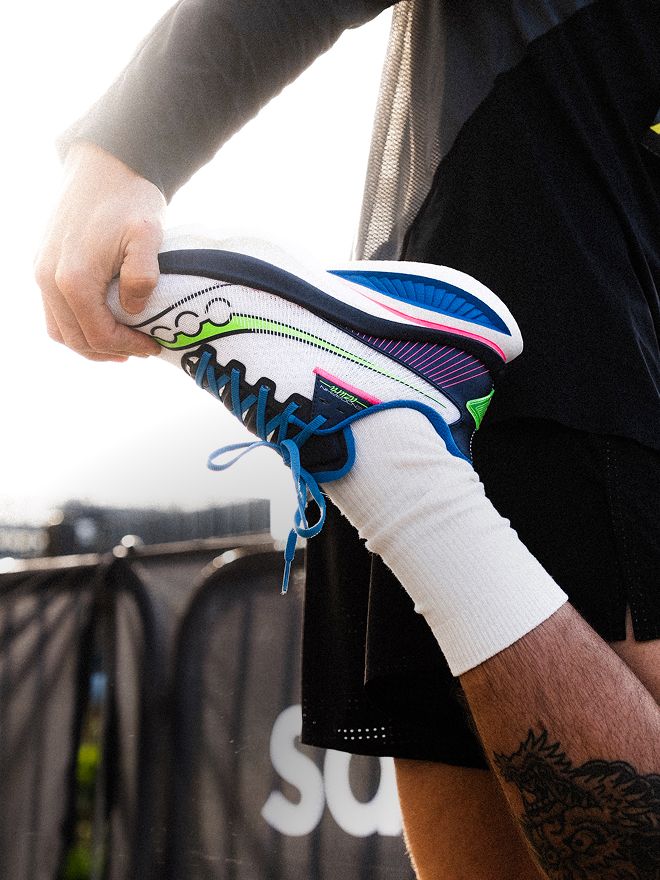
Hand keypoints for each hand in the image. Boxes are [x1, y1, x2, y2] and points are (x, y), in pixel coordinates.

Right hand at [35, 142, 165, 360]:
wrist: (105, 165)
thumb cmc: (130, 200)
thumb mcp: (148, 236)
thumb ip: (142, 276)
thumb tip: (132, 311)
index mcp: (74, 278)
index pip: (99, 335)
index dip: (129, 347)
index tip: (153, 346)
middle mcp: (48, 279)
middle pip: (76, 340)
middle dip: (110, 351)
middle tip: (140, 349)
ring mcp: (40, 271)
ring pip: (59, 329)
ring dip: (89, 344)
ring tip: (120, 344)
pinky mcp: (41, 263)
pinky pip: (53, 310)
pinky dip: (75, 325)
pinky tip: (100, 322)